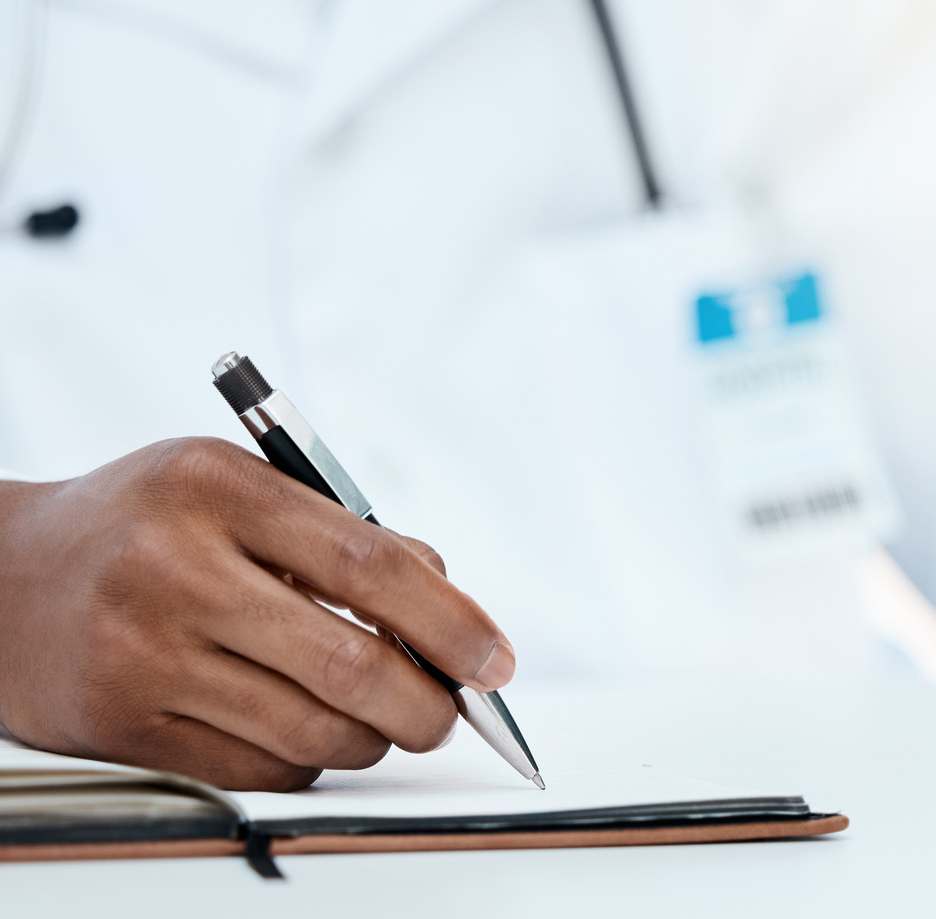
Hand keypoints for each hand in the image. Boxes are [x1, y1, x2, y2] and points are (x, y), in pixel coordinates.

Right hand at [0, 438, 515, 790]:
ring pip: (309, 731)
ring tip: (387, 721)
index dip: (450, 620)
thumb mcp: (237, 485)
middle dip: (428, 705)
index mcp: (214, 486)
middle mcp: (172, 566)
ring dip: (374, 739)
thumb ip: (343, 533)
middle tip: (453, 713)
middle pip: (348, 665)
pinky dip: (309, 762)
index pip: (368, 562)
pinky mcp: (120, 724)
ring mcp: (141, 652)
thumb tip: (449, 604)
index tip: (496, 659)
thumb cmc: (145, 524)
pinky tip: (313, 734)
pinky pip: (256, 770)